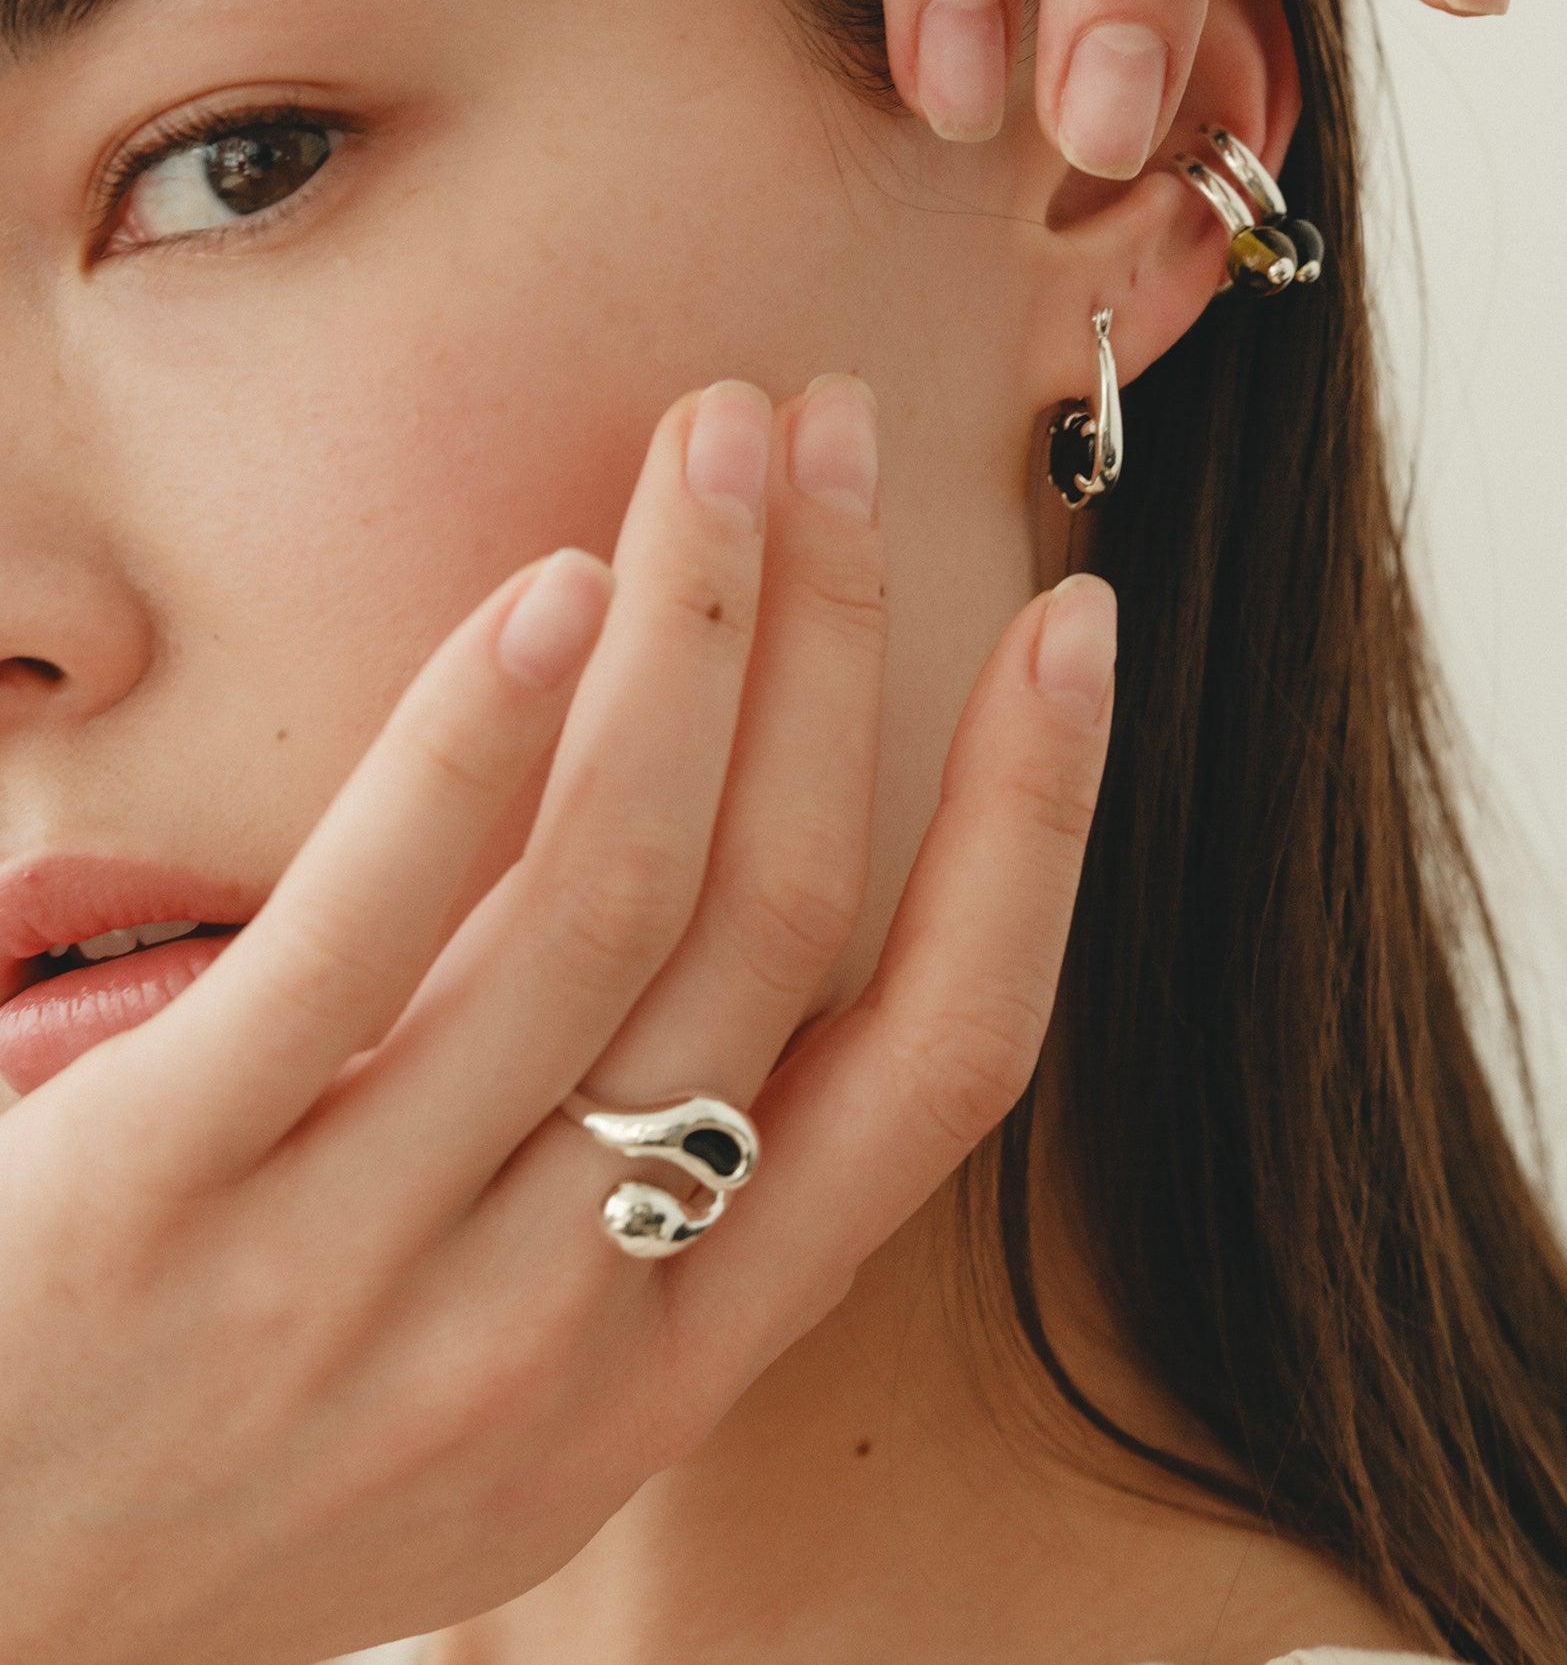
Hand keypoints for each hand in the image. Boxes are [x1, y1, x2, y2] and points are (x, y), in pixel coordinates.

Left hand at [0, 377, 1114, 1664]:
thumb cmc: (239, 1467)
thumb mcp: (499, 1395)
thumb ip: (642, 1187)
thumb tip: (754, 894)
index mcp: (674, 1366)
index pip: (941, 1067)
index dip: (1034, 827)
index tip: (1075, 631)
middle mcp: (559, 1329)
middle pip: (779, 920)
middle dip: (840, 637)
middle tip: (837, 426)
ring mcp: (363, 1270)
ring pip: (612, 898)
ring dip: (696, 630)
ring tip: (715, 442)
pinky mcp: (164, 1194)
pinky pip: (366, 930)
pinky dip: (480, 739)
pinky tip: (549, 589)